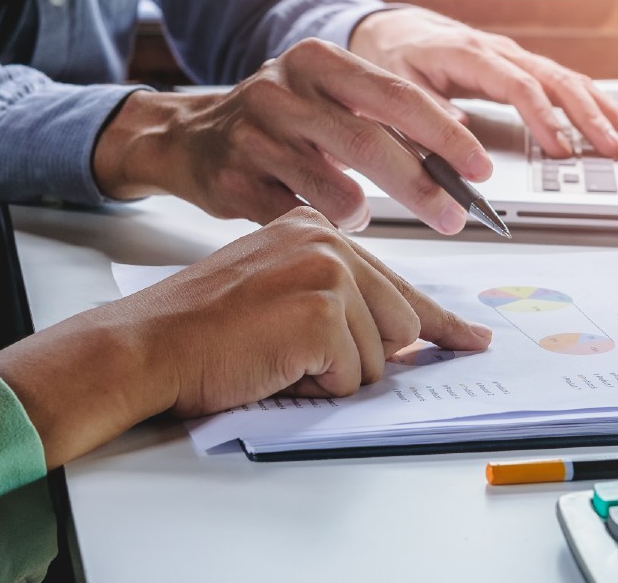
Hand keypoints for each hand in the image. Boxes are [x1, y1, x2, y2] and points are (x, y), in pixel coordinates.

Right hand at [0, 207, 492, 468]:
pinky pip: (354, 377)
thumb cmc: (200, 329)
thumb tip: (400, 337)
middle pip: (398, 325)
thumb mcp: (276, 292)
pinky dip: (316, 388)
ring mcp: (327, 273)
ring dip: (332, 376)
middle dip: (358, 360)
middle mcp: (327, 240)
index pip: (396, 281)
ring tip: (274, 356)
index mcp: (315, 228)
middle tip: (294, 356)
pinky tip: (273, 365)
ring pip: (379, 357)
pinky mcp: (322, 311)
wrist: (149, 344)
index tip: (468, 338)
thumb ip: (336, 299)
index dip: (438, 321)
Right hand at [93, 38, 493, 234]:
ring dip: (364, 213)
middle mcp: (283, 91)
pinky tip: (322, 222)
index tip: (479, 169)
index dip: (445, 136)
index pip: (397, 96)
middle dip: (423, 187)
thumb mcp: (325, 96)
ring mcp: (254, 137)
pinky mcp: (234, 182)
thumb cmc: (274, 121)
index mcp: (317, 61)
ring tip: (364, 215)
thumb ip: (382, 114)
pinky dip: (322, 227)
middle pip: (370, 144)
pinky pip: (297, 217)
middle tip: (455, 217)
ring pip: (334, 189)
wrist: (187, 139)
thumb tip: (457, 146)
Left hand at [350, 7, 617, 158]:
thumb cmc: (394, 57)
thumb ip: (425, 111)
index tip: (561, 150)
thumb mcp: (395, 84)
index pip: (519, 86)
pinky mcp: (523, 68)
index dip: (543, 118)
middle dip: (592, 117)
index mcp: (470, 54)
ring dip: (607, 111)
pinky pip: (566, 85)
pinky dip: (596, 105)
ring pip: (571, 81)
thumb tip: (459, 136)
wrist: (393, 28)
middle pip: (558, 81)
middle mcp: (501, 52)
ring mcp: (516, 58)